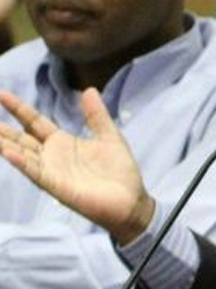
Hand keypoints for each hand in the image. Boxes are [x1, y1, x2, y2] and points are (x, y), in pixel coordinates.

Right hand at [0, 88, 153, 243]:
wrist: (131, 199)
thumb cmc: (119, 170)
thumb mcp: (109, 136)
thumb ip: (96, 115)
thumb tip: (88, 89)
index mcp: (63, 142)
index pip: (35, 122)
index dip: (19, 109)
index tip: (2, 94)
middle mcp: (52, 156)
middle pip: (22, 139)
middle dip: (4, 130)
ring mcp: (52, 171)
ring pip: (23, 156)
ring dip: (7, 145)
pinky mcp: (57, 186)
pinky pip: (37, 173)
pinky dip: (23, 164)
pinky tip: (9, 153)